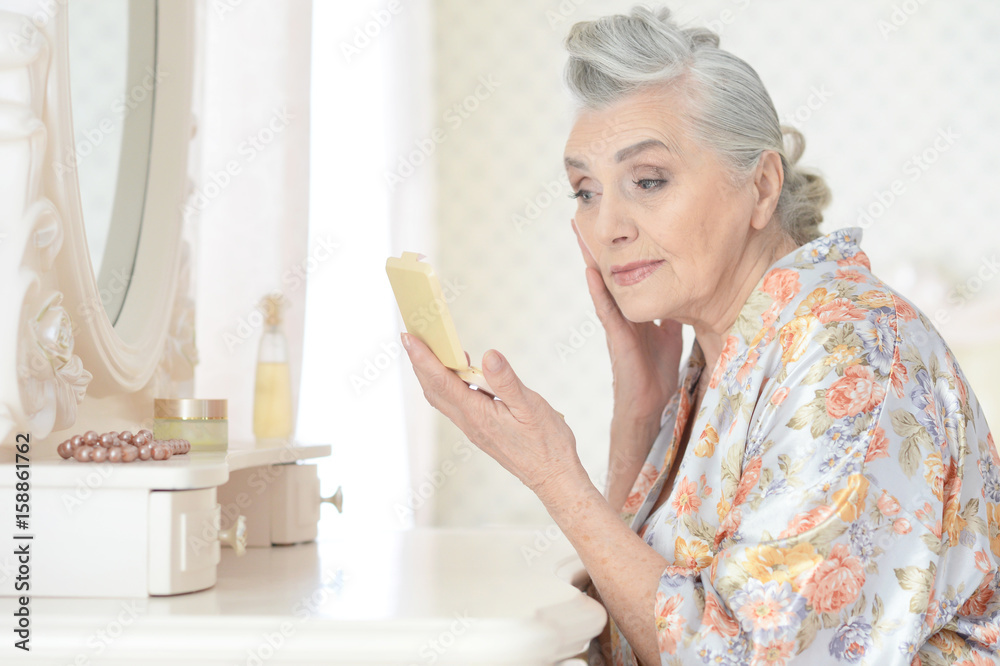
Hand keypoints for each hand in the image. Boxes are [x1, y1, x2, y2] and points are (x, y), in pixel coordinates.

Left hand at [401, 333, 585, 500]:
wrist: (552, 476)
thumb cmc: (546, 443)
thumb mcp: (531, 406)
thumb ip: (506, 381)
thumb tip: (488, 355)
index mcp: (477, 413)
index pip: (441, 380)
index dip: (422, 357)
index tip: (408, 337)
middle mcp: (469, 421)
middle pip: (433, 387)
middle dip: (419, 361)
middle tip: (412, 334)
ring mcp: (473, 427)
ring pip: (442, 396)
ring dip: (432, 372)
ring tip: (432, 348)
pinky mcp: (480, 429)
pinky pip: (455, 402)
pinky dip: (449, 383)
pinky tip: (462, 372)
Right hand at [571, 218, 682, 422]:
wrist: (649, 403)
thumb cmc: (654, 371)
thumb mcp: (670, 333)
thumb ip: (670, 312)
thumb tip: (681, 290)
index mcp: (630, 309)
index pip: (619, 274)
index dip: (612, 250)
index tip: (605, 225)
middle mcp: (618, 313)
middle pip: (604, 273)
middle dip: (593, 246)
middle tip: (580, 217)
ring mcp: (615, 324)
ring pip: (599, 285)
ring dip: (589, 259)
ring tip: (579, 233)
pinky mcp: (616, 338)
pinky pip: (606, 310)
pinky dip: (598, 291)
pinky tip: (591, 271)